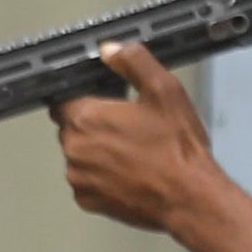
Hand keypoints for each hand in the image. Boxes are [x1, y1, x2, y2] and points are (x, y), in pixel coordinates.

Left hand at [45, 44, 217, 232]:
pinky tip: (128, 172)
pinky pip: (86, 180)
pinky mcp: (87, 201)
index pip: (64, 98)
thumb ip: (133, 62)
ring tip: (133, 151)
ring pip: (79, 155)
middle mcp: (73, 150)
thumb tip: (110, 50)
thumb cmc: (176, 148)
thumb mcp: (163, 90)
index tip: (104, 100)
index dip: (84, 96)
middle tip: (128, 125)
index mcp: (84, 118)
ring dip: (97, 150)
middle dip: (94, 124)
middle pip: (72, 127)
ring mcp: (77, 178)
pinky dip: (101, 175)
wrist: (188, 198)